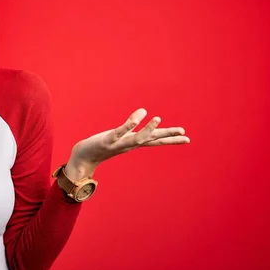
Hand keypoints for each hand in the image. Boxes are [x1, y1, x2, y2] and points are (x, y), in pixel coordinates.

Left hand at [66, 108, 189, 179]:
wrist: (83, 158)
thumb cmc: (101, 147)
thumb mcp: (120, 135)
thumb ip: (132, 124)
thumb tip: (143, 111)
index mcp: (133, 143)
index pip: (155, 140)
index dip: (170, 139)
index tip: (186, 138)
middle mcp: (128, 144)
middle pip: (151, 139)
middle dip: (167, 136)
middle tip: (183, 133)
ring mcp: (118, 143)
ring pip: (137, 138)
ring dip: (148, 129)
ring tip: (158, 119)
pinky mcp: (107, 140)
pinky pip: (119, 132)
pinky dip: (128, 126)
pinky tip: (135, 118)